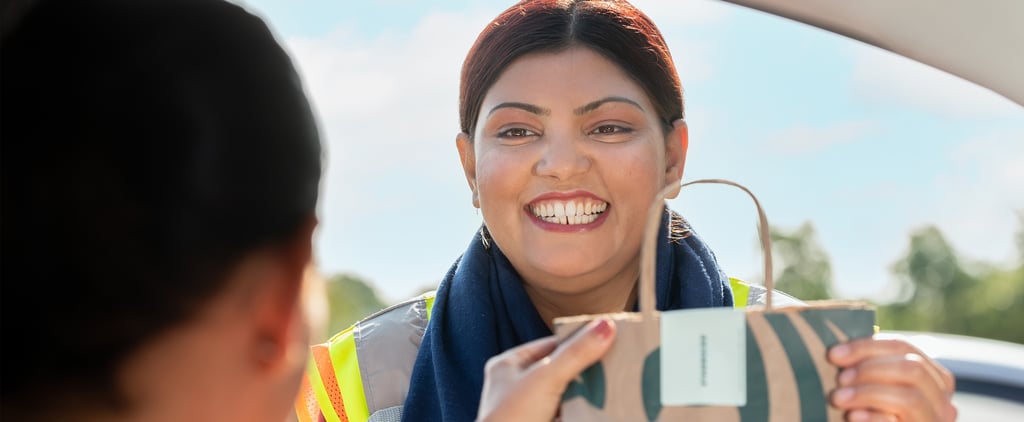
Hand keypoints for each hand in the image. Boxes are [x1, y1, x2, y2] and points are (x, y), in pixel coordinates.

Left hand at [477, 318, 616, 421]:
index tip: (610, 337)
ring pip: (568, 394)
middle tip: (620, 362)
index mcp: (508, 366)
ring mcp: (530, 411)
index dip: (579, 341)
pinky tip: (608, 406)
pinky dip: (586, 411)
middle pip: (562, 370)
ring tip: (620, 383)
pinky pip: (570, 414)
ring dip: (591, 392)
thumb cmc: (513, 418)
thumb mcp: (546, 379)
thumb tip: (606, 325)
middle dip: (588, 369)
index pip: (551, 345)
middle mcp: (517, 387)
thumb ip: (576, 354)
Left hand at [828, 335, 956, 420]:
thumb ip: (870, 370)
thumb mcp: (874, 387)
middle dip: (869, 369)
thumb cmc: (868, 415)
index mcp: (933, 379)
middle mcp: (942, 402)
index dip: (866, 347)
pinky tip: (852, 416)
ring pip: (910, 398)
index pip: (903, 348)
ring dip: (867, 394)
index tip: (834, 354)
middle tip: (839, 379)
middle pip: (913, 369)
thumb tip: (838, 352)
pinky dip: (874, 418)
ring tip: (838, 398)